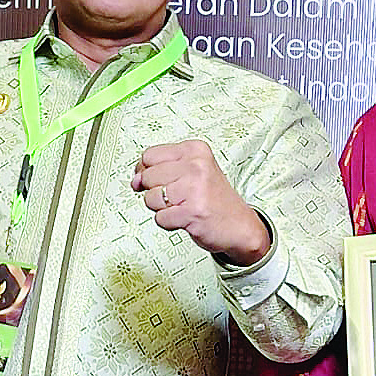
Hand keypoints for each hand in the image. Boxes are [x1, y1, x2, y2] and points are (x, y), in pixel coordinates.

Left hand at [131, 140, 270, 265]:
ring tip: (183, 206)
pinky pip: (160, 218)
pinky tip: (186, 218)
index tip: (165, 180)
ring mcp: (194, 188)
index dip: (149, 171)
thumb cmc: (213, 198)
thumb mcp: (191, 173)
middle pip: (148, 177)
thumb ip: (159, 171)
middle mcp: (196, 165)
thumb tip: (134, 181)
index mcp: (195, 149)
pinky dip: (169, 223)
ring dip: (163, 208)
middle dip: (157, 191)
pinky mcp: (192, 212)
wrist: (240, 226)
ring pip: (150, 198)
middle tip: (180, 196)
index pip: (149, 155)